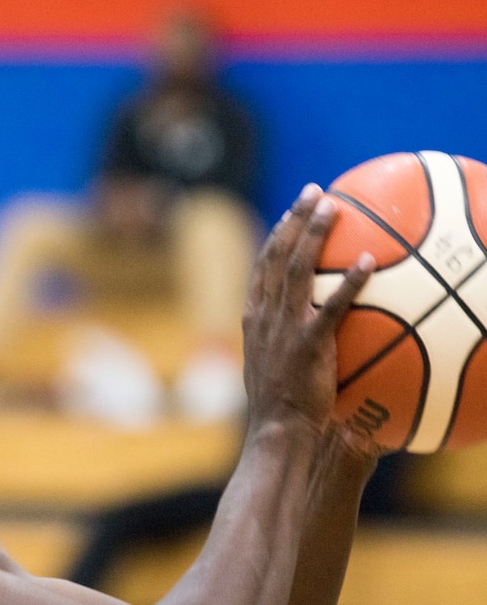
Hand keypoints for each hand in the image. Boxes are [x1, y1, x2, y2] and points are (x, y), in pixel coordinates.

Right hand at [242, 184, 374, 434]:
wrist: (276, 430)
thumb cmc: (278, 406)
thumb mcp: (270, 367)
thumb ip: (283, 341)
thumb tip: (305, 329)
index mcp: (254, 317)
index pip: (262, 266)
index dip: (276, 236)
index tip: (291, 213)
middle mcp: (265, 315)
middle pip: (277, 255)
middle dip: (294, 219)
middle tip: (314, 192)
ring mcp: (284, 327)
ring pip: (297, 269)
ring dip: (313, 233)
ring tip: (332, 207)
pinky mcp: (307, 344)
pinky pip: (332, 307)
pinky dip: (349, 282)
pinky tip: (368, 261)